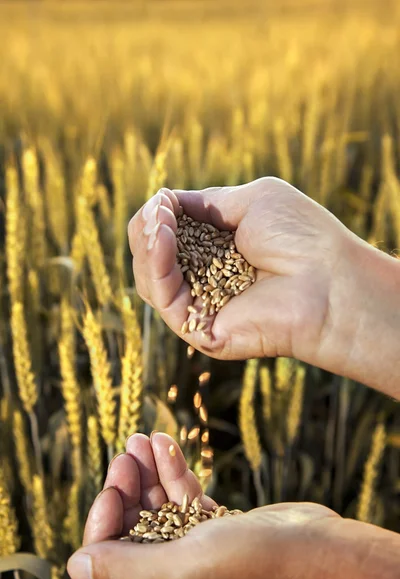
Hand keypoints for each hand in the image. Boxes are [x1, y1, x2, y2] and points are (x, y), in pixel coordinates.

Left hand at [67, 433, 399, 578]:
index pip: (108, 565)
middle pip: (132, 529)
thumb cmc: (259, 569)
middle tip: (126, 453)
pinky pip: (185, 497)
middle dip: (125, 488)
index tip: (111, 488)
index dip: (102, 524)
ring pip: (157, 506)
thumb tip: (76, 565)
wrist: (322, 554)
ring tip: (140, 438)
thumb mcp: (185, 571)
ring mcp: (196, 550)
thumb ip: (127, 571)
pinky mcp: (217, 528)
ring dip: (147, 471)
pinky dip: (173, 469)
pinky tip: (164, 441)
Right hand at [128, 178, 346, 361]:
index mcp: (218, 249)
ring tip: (158, 223)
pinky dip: (156, 266)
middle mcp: (207, 277)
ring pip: (150, 279)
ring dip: (146, 246)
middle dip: (147, 229)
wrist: (329, 278)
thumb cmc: (301, 235)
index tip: (163, 200)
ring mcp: (202, 304)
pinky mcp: (200, 329)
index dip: (158, 216)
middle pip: (152, 257)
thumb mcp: (251, 199)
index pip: (169, 234)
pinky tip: (162, 239)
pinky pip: (164, 299)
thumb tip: (164, 201)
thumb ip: (207, 202)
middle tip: (158, 211)